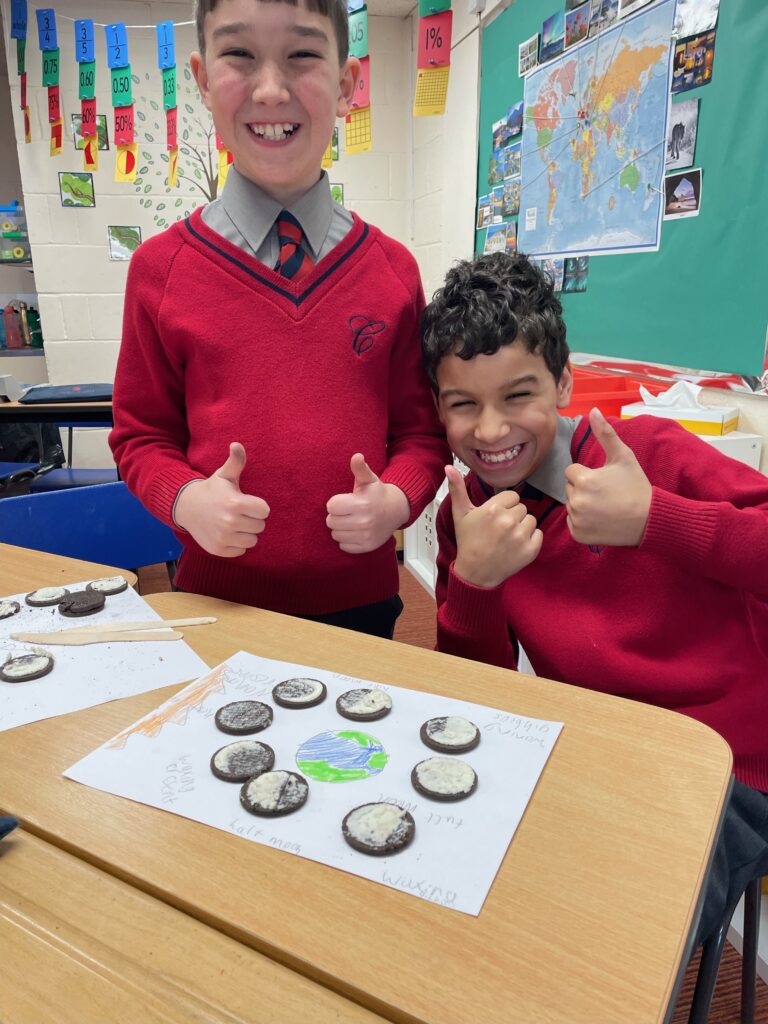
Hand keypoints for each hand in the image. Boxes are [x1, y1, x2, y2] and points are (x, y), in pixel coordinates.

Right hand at [174, 442, 269, 556]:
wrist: (187, 507)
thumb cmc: (212, 490)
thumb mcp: (224, 475)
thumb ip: (235, 461)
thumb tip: (237, 444)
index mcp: (235, 503)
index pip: (265, 511)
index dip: (257, 506)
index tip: (246, 502)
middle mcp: (230, 522)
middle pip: (260, 526)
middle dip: (252, 519)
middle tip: (238, 513)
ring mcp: (223, 538)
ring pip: (252, 541)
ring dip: (246, 533)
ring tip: (233, 523)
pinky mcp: (219, 549)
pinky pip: (241, 551)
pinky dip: (236, 544)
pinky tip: (227, 533)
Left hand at [326, 453, 409, 553]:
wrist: (396, 510)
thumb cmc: (377, 494)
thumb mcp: (369, 479)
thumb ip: (360, 468)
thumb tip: (357, 456)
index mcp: (362, 504)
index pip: (331, 506)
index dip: (336, 503)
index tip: (345, 501)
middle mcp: (364, 521)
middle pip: (331, 522)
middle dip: (337, 516)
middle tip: (348, 512)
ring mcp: (366, 535)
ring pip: (336, 535)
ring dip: (340, 528)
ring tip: (351, 521)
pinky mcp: (367, 546)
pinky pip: (344, 546)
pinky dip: (347, 540)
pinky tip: (355, 531)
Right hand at [447, 465, 542, 587]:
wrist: (476, 573)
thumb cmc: (468, 542)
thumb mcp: (460, 514)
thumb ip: (457, 488)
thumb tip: (449, 467)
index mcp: (493, 509)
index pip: (512, 496)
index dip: (504, 506)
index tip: (495, 518)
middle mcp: (508, 521)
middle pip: (522, 508)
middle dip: (512, 517)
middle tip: (499, 530)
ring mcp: (520, 536)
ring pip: (531, 520)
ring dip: (522, 528)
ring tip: (507, 538)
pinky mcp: (530, 550)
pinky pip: (538, 534)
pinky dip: (530, 540)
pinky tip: (515, 546)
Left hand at [564, 407, 651, 545]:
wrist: (649, 519)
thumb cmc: (636, 486)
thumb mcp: (623, 456)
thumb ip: (605, 433)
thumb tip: (593, 410)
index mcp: (582, 479)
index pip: (572, 471)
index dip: (587, 474)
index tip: (605, 481)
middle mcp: (575, 500)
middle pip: (570, 488)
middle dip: (584, 489)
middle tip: (606, 494)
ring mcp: (576, 520)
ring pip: (571, 505)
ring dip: (583, 505)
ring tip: (605, 507)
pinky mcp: (578, 535)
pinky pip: (573, 523)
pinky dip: (583, 522)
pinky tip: (601, 520)